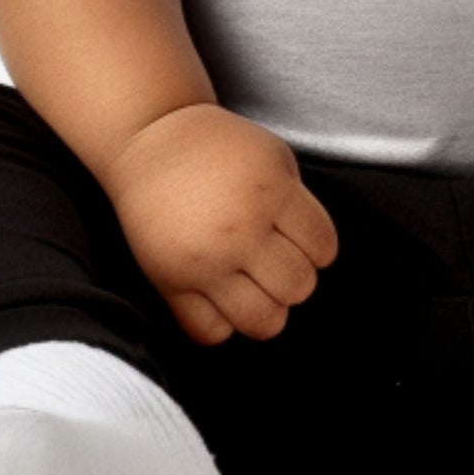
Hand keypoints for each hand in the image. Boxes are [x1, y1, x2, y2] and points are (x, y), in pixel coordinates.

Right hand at [100, 102, 338, 345]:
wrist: (150, 141)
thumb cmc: (218, 148)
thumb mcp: (273, 157)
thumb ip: (298, 203)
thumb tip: (314, 254)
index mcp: (271, 194)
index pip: (323, 247)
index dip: (320, 247)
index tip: (303, 240)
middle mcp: (240, 232)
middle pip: (298, 287)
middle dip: (296, 277)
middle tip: (278, 261)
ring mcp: (204, 262)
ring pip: (262, 322)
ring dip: (269, 309)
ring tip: (257, 287)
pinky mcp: (170, 283)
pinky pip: (210, 333)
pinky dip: (224, 325)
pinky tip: (223, 299)